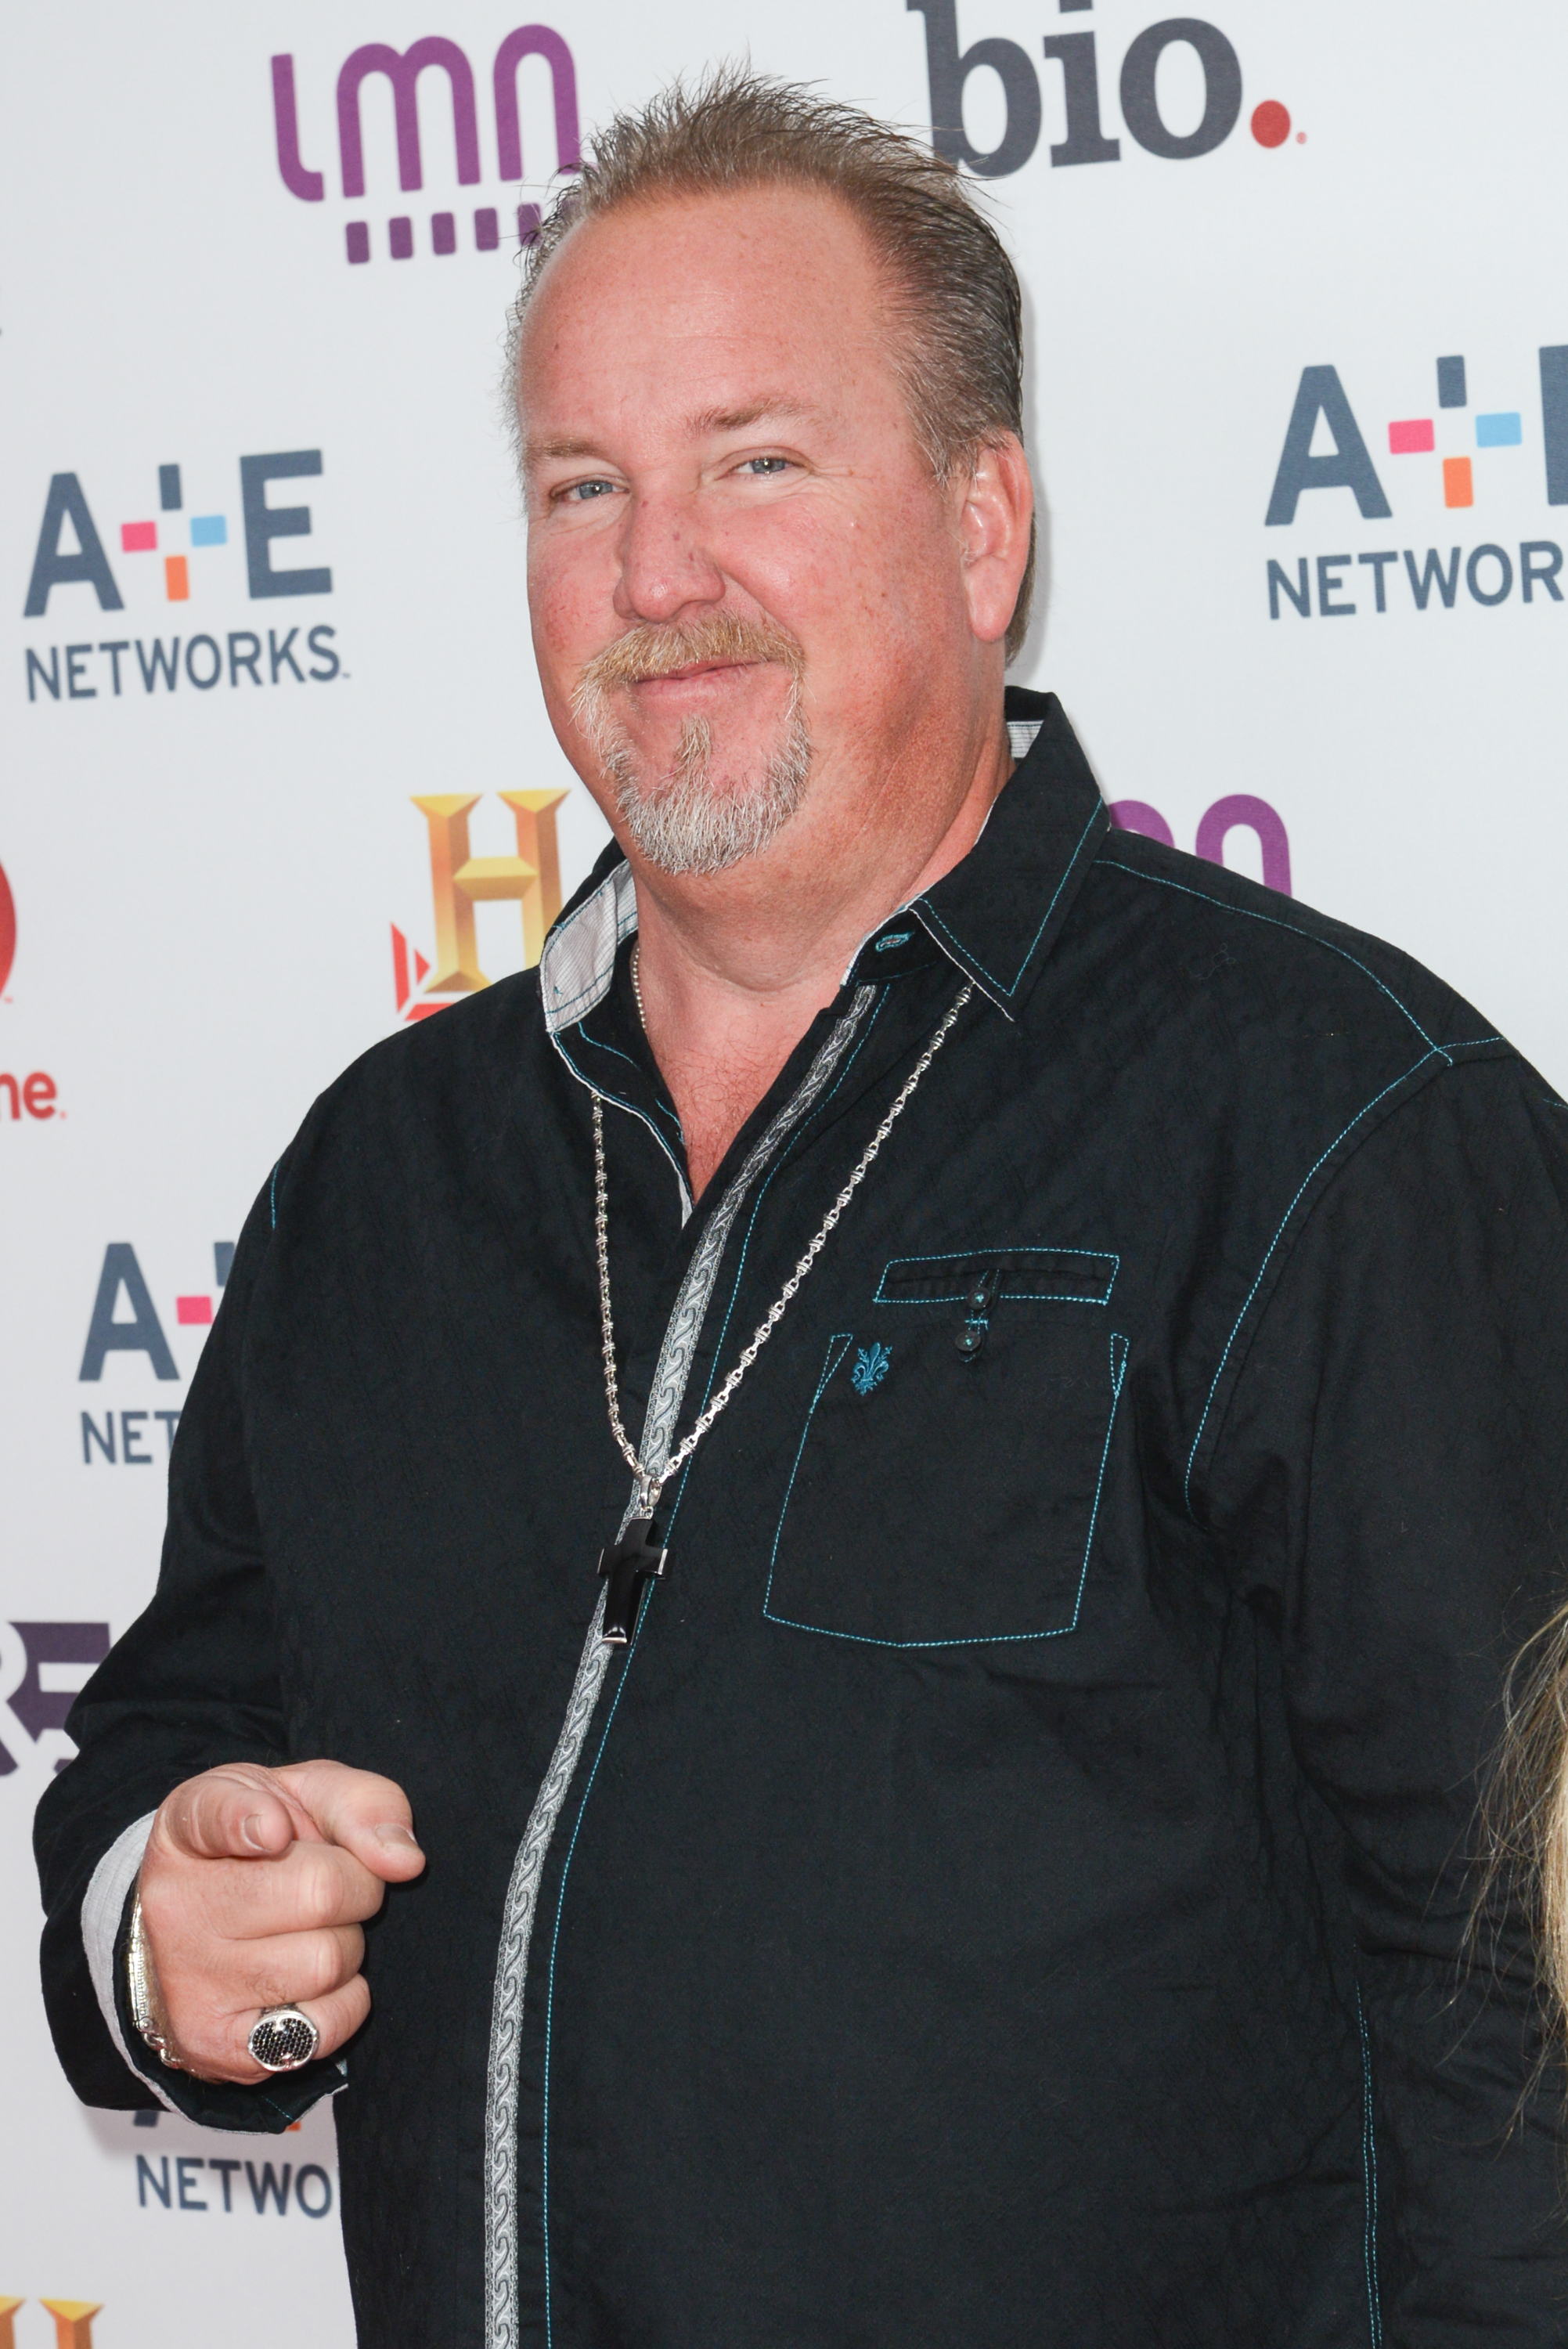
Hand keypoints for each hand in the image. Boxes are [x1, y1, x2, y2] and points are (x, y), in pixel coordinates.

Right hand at [135, 1759, 425, 2083]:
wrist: (203, 1930)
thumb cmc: (273, 1847)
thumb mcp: (309, 1797)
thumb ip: (363, 1804)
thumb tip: (405, 1862)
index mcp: (189, 1823)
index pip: (215, 1815)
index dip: (249, 1820)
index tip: (274, 1830)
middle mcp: (174, 1903)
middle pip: (321, 1891)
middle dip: (357, 1887)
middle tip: (332, 1888)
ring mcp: (186, 1981)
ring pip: (327, 1962)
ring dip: (346, 1946)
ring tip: (310, 1932)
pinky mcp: (212, 2044)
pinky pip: (323, 2028)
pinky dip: (343, 2001)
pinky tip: (309, 1980)